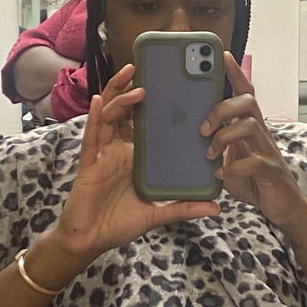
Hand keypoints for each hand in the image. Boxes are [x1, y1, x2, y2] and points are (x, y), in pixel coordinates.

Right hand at [49, 65, 219, 270]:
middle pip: (126, 110)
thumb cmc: (119, 223)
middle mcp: (119, 148)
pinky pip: (92, 134)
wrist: (91, 241)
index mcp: (136, 155)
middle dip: (134, 86)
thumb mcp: (158, 214)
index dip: (155, 103)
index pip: (146, 122)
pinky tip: (98, 99)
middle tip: (147, 66)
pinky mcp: (90, 161)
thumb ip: (184, 208)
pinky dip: (96, 115)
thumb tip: (216, 207)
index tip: (171, 84)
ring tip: (133, 76)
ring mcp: (103, 152)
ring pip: (109, 114)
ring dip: (119, 93)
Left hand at [202, 54, 306, 228]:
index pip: (244, 92)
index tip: (222, 54)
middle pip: (248, 102)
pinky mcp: (271, 171)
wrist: (282, 206)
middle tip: (202, 128)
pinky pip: (255, 162)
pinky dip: (233, 167)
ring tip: (209, 153)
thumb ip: (214, 146)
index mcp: (249, 126)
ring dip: (224, 137)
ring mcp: (268, 151)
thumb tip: (184, 136)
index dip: (235, 73)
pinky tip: (220, 174)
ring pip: (251, 126)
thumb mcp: (229, 158)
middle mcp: (260, 133)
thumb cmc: (253, 179)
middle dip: (222, 108)